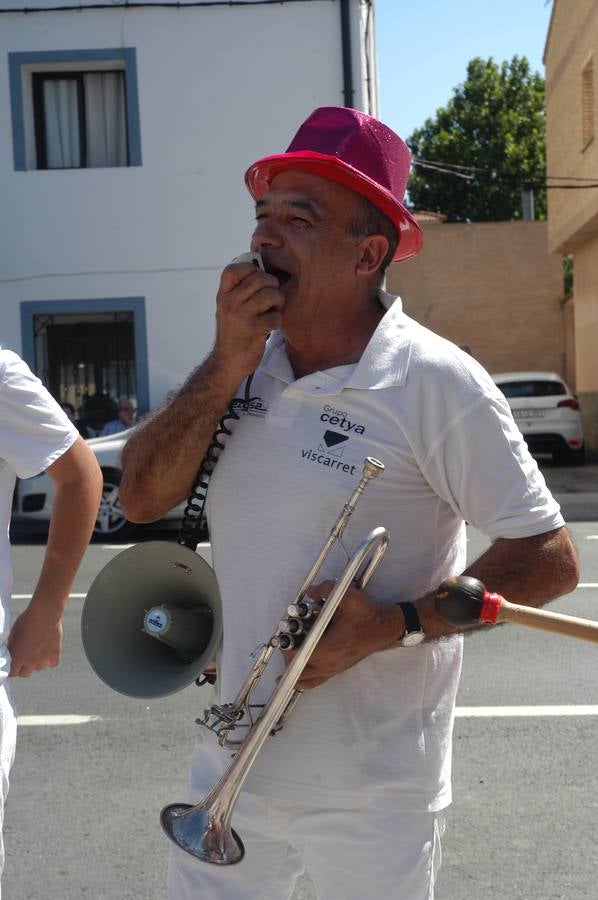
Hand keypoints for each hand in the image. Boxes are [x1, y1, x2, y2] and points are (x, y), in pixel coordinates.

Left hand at [7, 606, 62, 677]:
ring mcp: (44, 659)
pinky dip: (50, 660)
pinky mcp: (55, 654)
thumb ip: (12, 648)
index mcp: (17, 657)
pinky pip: (52, 664)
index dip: (12, 669)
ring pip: (39, 668)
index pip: (12, 673)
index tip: (13, 664)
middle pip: (25, 674)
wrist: (45, 613)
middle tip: (24, 658)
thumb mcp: (13, 634)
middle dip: (23, 667)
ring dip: (37, 662)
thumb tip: (10, 654)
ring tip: (37, 650)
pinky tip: (48, 652)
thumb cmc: (26, 621)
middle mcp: (30, 661)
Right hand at [213, 259, 284, 375]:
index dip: (251, 269)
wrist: (227, 362)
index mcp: (223, 295)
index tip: (258, 279)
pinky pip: (276, 316)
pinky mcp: (254, 330)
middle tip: (273, 298)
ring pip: (271, 295)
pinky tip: (270, 327)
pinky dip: (278, 321)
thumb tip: (262, 270)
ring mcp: (241, 316)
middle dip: (273, 286)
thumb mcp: (228, 309)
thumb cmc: (234, 333)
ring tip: (273, 311)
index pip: (234, 269)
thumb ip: (240, 292)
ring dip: (278, 303)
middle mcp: (230, 302)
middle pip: (260, 278)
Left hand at [287, 580, 398, 689]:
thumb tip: (308, 592)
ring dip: (293, 667)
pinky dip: (302, 679)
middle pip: (297, 669)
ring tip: (288, 654)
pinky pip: (314, 681)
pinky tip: (292, 676)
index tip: (284, 635)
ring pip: (305, 680)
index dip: (287, 647)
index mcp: (329, 648)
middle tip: (285, 640)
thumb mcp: (347, 596)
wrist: (385, 628)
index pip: (298, 656)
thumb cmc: (367, 615)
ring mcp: (333, 669)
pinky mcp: (336, 670)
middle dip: (287, 654)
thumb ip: (324, 591)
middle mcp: (330, 663)